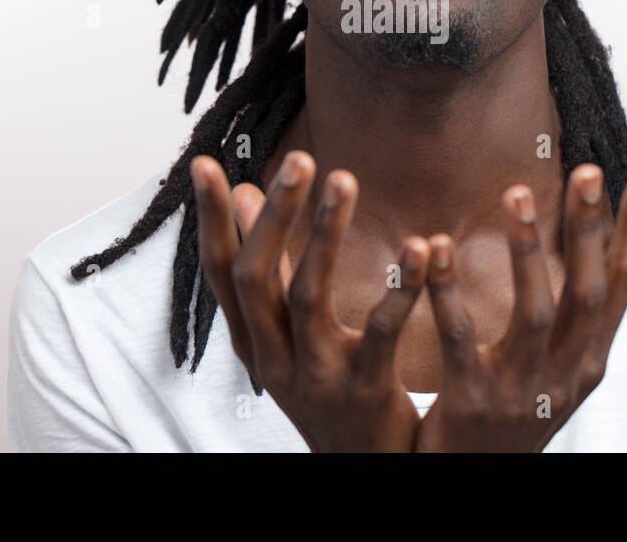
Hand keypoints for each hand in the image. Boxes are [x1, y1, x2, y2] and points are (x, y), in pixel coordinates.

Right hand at [191, 151, 430, 451]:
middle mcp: (273, 358)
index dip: (211, 218)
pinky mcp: (364, 390)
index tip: (207, 164)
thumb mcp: (286, 334)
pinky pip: (381, 333)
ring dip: (325, 234)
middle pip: (256, 279)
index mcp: (252, 340)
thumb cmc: (328, 386)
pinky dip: (399, 287)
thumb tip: (242, 193)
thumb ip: (272, 267)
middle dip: (274, 215)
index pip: (220, 271)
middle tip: (298, 158)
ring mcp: (316, 376)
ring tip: (343, 180)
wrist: (363, 469)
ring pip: (309, 298)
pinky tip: (419, 247)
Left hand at [413, 161, 626, 451]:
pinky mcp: (471, 403)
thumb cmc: (513, 412)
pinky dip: (450, 292)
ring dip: (528, 250)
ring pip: (536, 313)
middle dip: (590, 227)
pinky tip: (436, 248)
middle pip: (588, 291)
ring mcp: (522, 391)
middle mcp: (566, 375)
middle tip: (586, 169)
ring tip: (517, 193)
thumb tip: (610, 248)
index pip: (622, 282)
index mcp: (589, 360)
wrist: (475, 482)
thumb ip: (578, 316)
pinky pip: (460, 339)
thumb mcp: (559, 368)